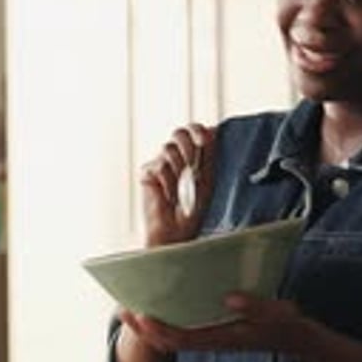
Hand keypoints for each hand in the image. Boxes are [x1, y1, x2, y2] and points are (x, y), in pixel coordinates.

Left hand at [119, 292, 306, 355]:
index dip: (157, 330)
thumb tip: (228, 298)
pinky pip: (182, 328)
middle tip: (122, 309)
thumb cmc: (285, 325)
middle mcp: (210, 340)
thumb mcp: (277, 314)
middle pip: (167, 341)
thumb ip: (256, 306)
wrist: (296, 339)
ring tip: (131, 304)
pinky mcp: (214, 330)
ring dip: (150, 324)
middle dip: (143, 329)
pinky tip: (158, 302)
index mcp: (221, 339)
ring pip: (171, 336)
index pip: (180, 339)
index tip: (140, 315)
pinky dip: (165, 319)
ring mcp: (210, 337)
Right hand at [140, 123, 215, 246]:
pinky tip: (169, 196)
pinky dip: (168, 182)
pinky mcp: (148, 173)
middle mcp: (177, 157)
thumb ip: (209, 154)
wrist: (176, 231)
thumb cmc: (193, 210)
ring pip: (168, 148)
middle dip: (187, 143)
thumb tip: (213, 130)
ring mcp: (161, 164)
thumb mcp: (207, 179)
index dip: (198, 130)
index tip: (204, 140)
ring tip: (181, 187)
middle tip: (192, 160)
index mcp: (194, 157)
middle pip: (179, 132)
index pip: (194, 132)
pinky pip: (159, 166)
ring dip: (178, 168)